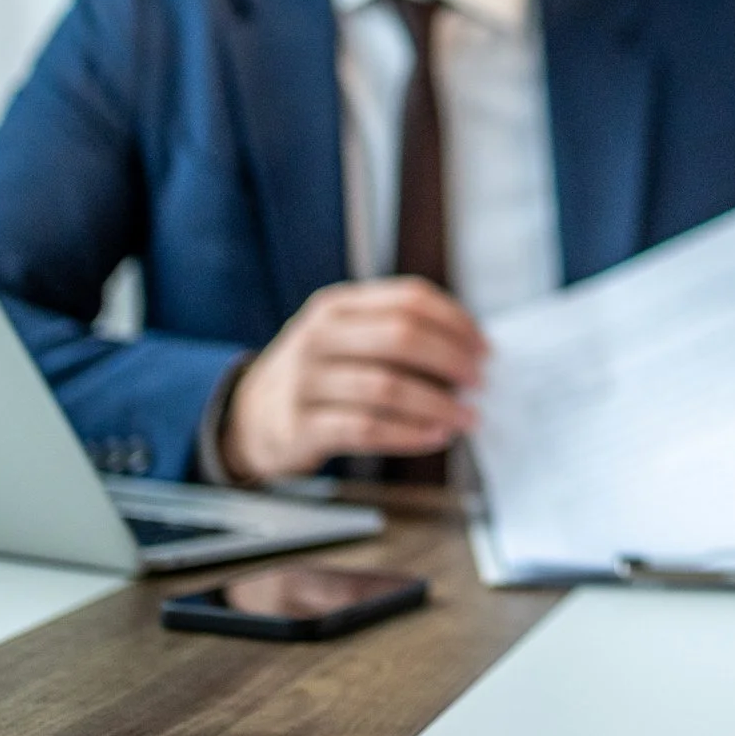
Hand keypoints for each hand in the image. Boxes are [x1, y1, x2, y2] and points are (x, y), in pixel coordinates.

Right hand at [220, 277, 486, 481]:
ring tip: (466, 417)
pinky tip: (436, 436)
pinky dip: (409, 434)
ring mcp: (306, 382)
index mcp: (338, 306)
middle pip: (401, 337)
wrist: (249, 416)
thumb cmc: (319, 374)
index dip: (456, 321)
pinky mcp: (301, 426)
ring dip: (438, 404)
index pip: (409, 299)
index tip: (484, 348)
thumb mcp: (346, 336)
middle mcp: (319, 337)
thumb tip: (471, 349)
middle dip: (451, 359)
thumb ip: (397, 331)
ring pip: (388, 388)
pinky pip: (367, 428)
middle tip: (479, 381)